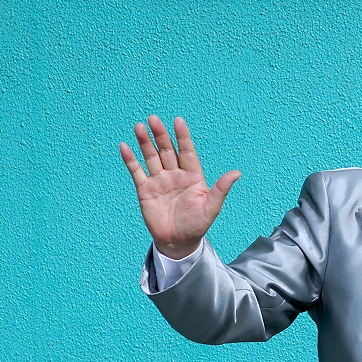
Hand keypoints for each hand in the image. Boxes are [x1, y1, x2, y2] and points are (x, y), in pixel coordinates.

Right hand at [119, 115, 239, 258]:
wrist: (178, 242)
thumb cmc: (197, 225)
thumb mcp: (211, 207)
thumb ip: (221, 189)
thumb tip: (237, 173)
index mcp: (192, 176)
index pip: (187, 151)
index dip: (183, 136)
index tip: (178, 121)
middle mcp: (175, 174)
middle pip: (167, 150)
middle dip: (161, 135)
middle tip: (154, 119)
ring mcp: (159, 181)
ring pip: (151, 157)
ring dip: (145, 142)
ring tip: (140, 127)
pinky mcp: (145, 190)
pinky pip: (137, 172)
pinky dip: (131, 160)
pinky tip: (125, 146)